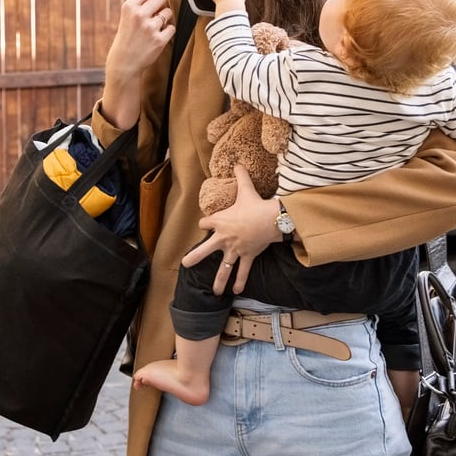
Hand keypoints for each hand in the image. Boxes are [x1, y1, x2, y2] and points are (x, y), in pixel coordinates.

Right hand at [101, 0, 175, 128]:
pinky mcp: (159, 40)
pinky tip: (158, 36)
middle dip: (161, 5)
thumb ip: (141, 4)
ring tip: (155, 27)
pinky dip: (167, 31)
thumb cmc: (127, 37)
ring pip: (168, 12)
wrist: (124, 62)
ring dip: (165, 19)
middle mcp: (139, 15)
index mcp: (129, 6)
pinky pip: (172, 28)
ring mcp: (150, 28)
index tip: (152, 2)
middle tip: (155, 14)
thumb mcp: (127, 16)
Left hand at [181, 165, 280, 294]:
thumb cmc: (255, 204)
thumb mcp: (246, 189)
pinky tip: (236, 292)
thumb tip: (238, 163)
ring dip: (218, 281)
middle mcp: (224, 238)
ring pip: (223, 268)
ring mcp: (235, 250)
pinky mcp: (247, 256)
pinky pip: (243, 271)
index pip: (205, 223)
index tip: (206, 223)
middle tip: (185, 264)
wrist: (270, 219)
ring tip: (213, 292)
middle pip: (204, 250)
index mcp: (220, 222)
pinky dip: (241, 281)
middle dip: (194, 258)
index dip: (205, 223)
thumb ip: (240, 176)